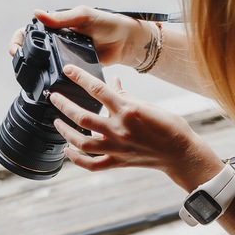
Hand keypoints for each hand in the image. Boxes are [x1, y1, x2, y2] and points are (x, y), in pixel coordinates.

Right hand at [7, 6, 150, 67]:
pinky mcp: (73, 70)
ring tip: (30, 76)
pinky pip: (57, 75)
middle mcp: (57, 41)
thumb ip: (61, 18)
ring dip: (34, 70)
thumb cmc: (107, 23)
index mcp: (56, 26)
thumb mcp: (83, 16)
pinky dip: (50, 79)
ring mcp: (64, 56)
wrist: (125, 42)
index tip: (16, 50)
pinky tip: (46, 83)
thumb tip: (37, 13)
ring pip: (42, 65)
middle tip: (20, 65)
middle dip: (22, 58)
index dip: (18, 40)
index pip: (29, 32)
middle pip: (31, 51)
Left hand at [48, 65, 224, 190]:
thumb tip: (113, 81)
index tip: (68, 70)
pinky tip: (67, 150)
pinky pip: (91, 164)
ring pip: (82, 142)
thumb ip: (126, 95)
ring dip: (65, 132)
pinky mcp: (118, 162)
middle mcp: (119, 129)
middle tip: (54, 97)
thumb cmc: (169, 126)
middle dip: (64, 106)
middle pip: (83, 117)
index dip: (80, 77)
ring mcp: (117, 148)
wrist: (180, 153)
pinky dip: (76, 159)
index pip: (98, 90)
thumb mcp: (148, 105)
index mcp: (128, 110)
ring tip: (57, 122)